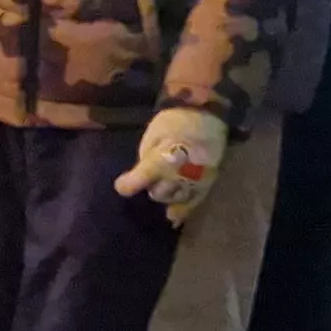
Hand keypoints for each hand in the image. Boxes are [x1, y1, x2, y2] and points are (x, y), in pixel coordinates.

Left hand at [113, 108, 231, 220]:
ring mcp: (195, 182)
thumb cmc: (176, 121)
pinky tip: (174, 216)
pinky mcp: (208, 183)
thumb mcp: (154, 133)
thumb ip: (146, 157)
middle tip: (151, 177)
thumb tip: (140, 174)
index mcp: (164, 159)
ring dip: (167, 195)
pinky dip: (183, 210)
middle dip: (153, 187)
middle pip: (158, 193)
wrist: (209, 114)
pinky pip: (193, 202)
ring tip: (165, 186)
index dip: (129, 184)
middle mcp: (179, 175)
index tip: (121, 186)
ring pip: (175, 199)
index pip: (143, 178)